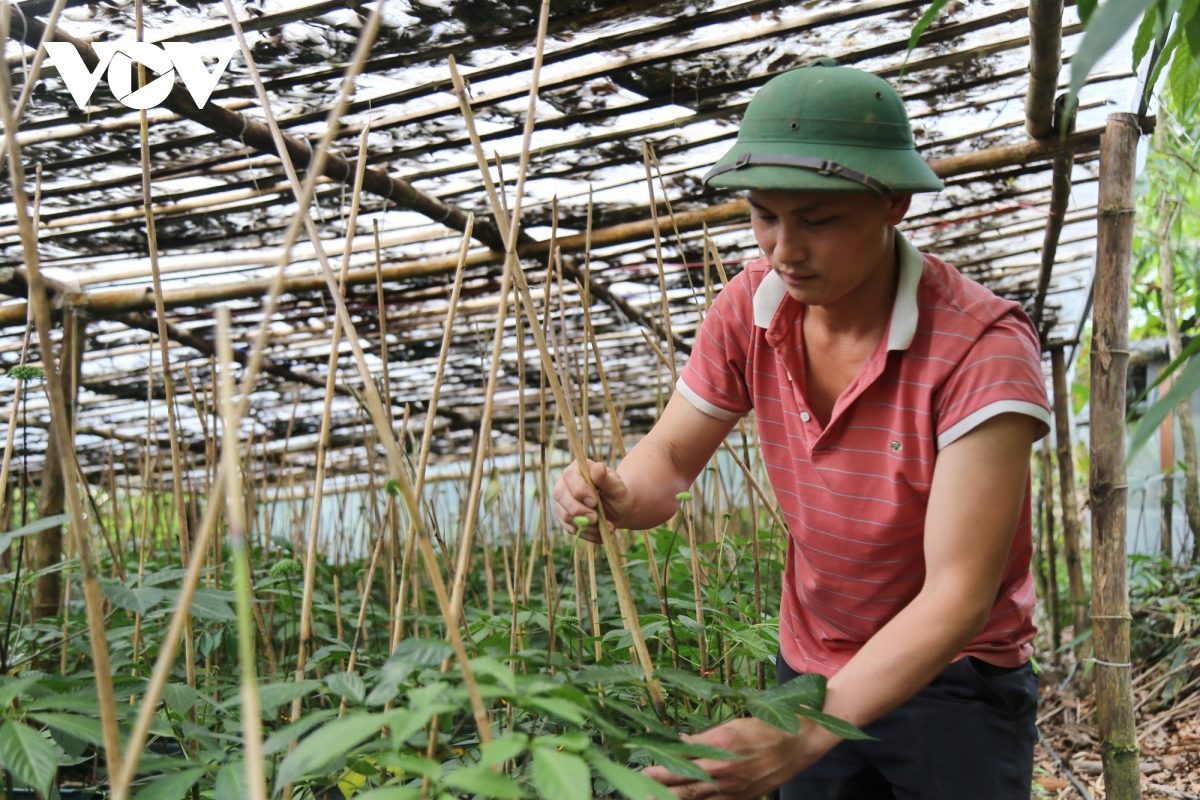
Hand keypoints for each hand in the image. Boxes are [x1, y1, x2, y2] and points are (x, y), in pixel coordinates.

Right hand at [552, 459, 631, 543]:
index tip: (594, 502)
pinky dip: (586, 533)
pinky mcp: (563, 516)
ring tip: (605, 526)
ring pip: (565, 514)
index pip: (570, 476)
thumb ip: (606, 479)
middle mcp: (564, 482)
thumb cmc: (617, 495)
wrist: (617, 510)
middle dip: (579, 510)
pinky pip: (569, 528)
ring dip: (586, 524)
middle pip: (560, 494)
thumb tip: (597, 467)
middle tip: (596, 518)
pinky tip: (599, 532)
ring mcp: (561, 500)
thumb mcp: (617, 487)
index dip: (580, 490)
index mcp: (577, 469)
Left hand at [643, 717, 836, 799]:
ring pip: (696, 799)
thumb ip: (704, 739)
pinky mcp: (742, 799)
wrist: (799, 744)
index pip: (682, 758)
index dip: (661, 763)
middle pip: (684, 782)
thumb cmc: (764, 729)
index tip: (643, 765)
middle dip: (659, 785)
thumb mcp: (732, 726)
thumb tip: (678, 744)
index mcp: (721, 747)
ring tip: (651, 797)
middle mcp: (725, 771)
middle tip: (639, 785)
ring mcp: (734, 789)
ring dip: (673, 797)